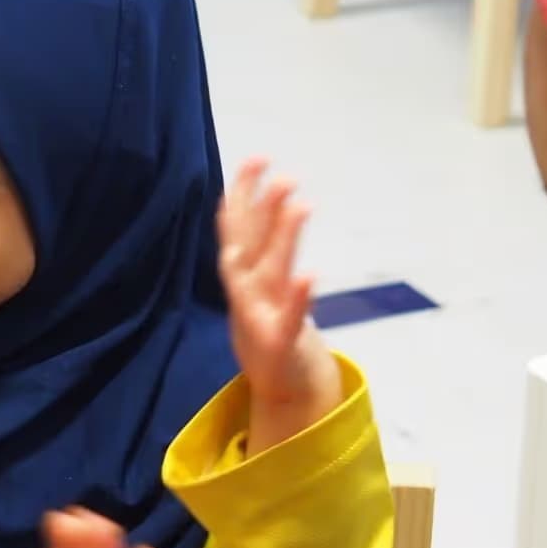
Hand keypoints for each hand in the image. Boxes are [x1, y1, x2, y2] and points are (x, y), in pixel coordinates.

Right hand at [218, 160, 342, 453]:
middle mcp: (247, 292)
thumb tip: (252, 197)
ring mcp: (261, 318)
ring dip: (282, 239)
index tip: (256, 158)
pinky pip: (290, 319)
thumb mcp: (257, 285)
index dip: (242, 193)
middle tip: (283, 175)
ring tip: (301, 204)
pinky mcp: (281, 344)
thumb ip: (256, 244)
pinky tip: (309, 275)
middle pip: (251, 244)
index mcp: (241, 277)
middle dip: (262, 209)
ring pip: (271, 272)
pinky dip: (297, 298)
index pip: (237, 228)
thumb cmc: (271, 329)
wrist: (281, 390)